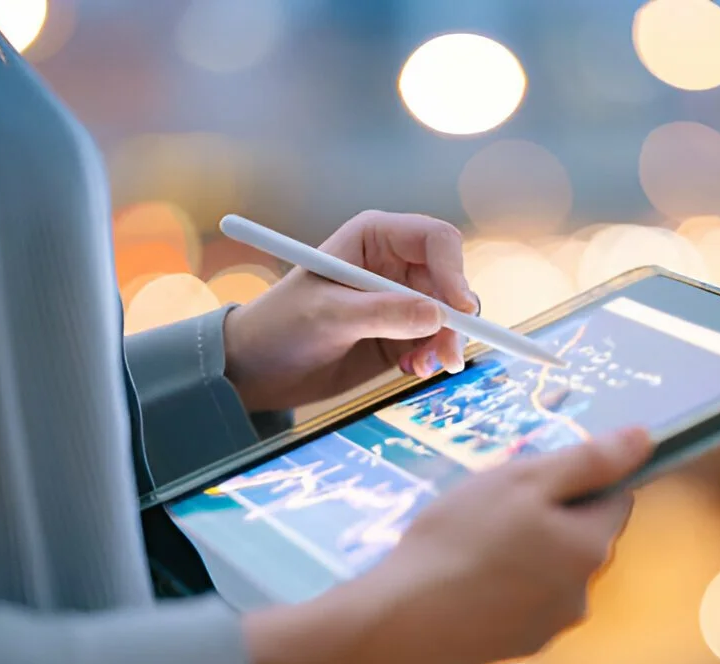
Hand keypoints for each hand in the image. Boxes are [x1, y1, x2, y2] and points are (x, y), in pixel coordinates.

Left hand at [222, 211, 478, 412]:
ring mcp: (400, 299)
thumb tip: (438, 315)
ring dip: (446, 342)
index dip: (454, 271)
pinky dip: (434, 356)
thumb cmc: (281, 326)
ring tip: (422, 368)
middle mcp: (394, 263)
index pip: (435, 240)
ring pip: (451, 314)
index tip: (460, 310)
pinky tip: (411, 369)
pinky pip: (438, 339)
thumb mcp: (329, 316)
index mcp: (375, 237)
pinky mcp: (402, 332)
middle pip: (451, 280)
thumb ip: (383, 314)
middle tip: (448, 354)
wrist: (259, 368)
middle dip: (455, 318)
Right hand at [243, 426, 654, 663]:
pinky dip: (499, 590)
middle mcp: (582, 593)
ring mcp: (549, 627)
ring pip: (549, 573)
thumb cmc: (459, 539)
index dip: (577, 479)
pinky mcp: (514, 649)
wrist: (399, 621)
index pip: (614, 498)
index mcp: (591, 547)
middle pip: (580, 537)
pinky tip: (461, 582)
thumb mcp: (522, 480)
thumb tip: (645, 439)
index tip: (531, 478)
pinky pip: (519, 605)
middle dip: (547, 518)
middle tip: (491, 508)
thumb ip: (588, 461)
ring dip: (523, 555)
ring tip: (469, 546)